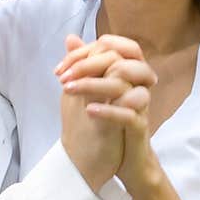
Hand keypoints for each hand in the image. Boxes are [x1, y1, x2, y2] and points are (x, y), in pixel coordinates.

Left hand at [58, 34, 155, 191]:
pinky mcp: (139, 126)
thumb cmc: (107, 125)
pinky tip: (89, 111)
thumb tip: (70, 37)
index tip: (59, 70)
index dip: (83, 53)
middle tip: (63, 79)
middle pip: (119, 60)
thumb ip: (84, 65)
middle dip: (87, 65)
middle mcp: (136, 84)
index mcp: (126, 73)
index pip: (111, 47)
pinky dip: (107, 111)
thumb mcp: (89, 92)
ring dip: (93, 84)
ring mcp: (139, 105)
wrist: (121, 161)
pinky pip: (129, 113)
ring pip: (124, 83)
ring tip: (69, 90)